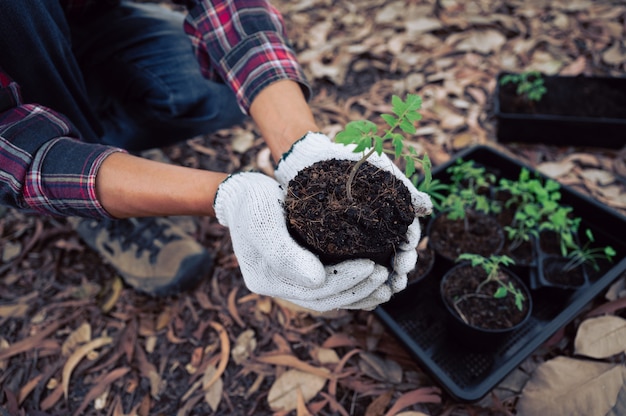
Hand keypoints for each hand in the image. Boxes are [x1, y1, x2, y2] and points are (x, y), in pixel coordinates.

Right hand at [214, 172, 394, 311]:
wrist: (241, 193)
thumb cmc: (251, 202)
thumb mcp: (264, 221)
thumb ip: (285, 253)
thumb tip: (318, 281)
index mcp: (266, 280)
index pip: (313, 291)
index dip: (345, 282)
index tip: (372, 267)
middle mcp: (277, 286)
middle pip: (323, 299)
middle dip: (357, 290)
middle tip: (385, 277)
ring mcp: (287, 280)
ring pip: (328, 297)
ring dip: (358, 294)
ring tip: (386, 286)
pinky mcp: (298, 270)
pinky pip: (327, 287)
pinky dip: (350, 287)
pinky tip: (372, 283)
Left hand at [274, 132, 432, 294]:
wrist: (311, 157)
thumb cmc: (347, 159)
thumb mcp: (376, 171)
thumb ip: (402, 189)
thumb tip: (427, 208)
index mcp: (391, 211)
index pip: (408, 233)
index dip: (410, 246)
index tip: (406, 254)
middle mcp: (379, 226)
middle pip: (397, 252)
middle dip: (402, 267)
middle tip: (398, 278)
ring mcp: (360, 236)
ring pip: (379, 262)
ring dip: (386, 277)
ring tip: (387, 288)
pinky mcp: (339, 243)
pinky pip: (353, 265)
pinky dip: (361, 279)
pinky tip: (362, 290)